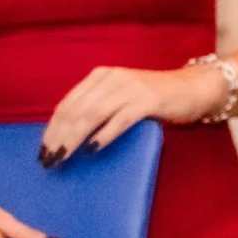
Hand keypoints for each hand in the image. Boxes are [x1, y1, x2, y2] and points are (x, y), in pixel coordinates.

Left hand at [41, 63, 227, 161]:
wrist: (194, 87)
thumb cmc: (155, 98)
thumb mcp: (121, 97)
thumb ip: (98, 107)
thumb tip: (68, 136)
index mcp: (100, 76)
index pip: (67, 104)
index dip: (52, 128)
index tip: (43, 151)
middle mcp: (111, 78)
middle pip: (76, 110)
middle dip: (59, 136)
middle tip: (50, 160)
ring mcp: (130, 88)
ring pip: (93, 114)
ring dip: (75, 138)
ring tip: (64, 157)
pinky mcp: (148, 100)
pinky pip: (120, 119)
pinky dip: (105, 134)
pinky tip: (93, 148)